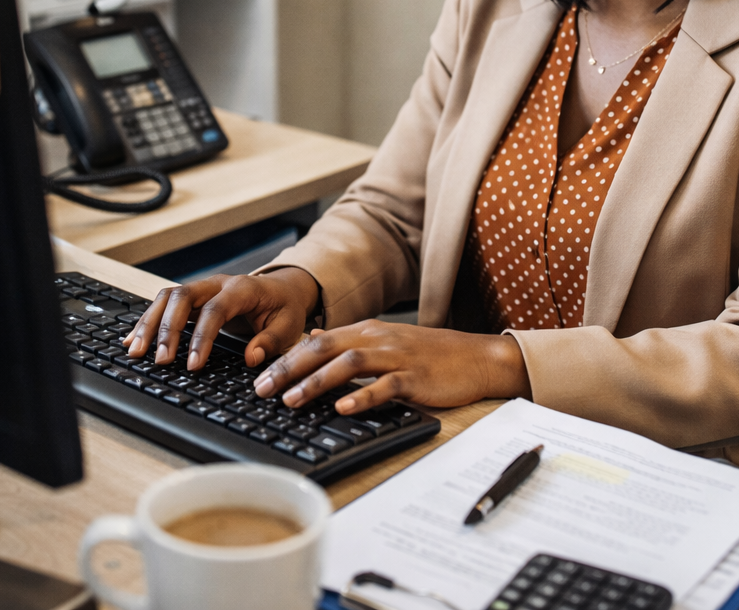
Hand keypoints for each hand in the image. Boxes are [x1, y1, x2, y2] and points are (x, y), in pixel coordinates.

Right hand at [122, 267, 319, 370]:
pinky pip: (165, 304)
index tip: (192, 365)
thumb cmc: (285, 307)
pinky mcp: (193, 297)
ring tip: (136, 351)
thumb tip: (251, 358)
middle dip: (167, 329)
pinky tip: (133, 339)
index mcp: (243, 288)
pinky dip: (148, 321)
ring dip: (150, 324)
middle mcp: (217, 283)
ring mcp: (203, 288)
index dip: (201, 337)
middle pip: (183, 297)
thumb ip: (270, 341)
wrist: (283, 288)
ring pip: (168, 298)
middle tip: (159, 359)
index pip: (215, 310)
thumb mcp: (289, 325)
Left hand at [251, 321, 531, 415]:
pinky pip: (386, 385)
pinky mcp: (416, 378)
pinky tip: (342, 408)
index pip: (318, 341)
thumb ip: (351, 344)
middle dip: (290, 368)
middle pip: (326, 348)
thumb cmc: (431, 356)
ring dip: (316, 381)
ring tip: (292, 400)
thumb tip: (314, 341)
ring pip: (349, 363)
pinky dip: (361, 396)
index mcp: (368, 331)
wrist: (477, 358)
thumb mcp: (386, 343)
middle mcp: (379, 339)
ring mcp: (398, 357)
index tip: (261, 377)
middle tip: (263, 389)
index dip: (287, 358)